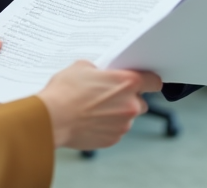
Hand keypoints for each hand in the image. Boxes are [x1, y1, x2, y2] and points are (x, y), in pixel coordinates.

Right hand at [37, 61, 161, 149]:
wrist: (52, 118)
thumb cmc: (66, 91)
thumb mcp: (82, 67)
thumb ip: (100, 70)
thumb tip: (101, 75)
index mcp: (128, 82)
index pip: (154, 81)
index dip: (150, 81)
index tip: (147, 82)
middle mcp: (131, 104)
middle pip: (141, 101)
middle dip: (129, 99)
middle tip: (109, 95)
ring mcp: (123, 125)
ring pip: (127, 118)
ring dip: (117, 114)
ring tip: (94, 109)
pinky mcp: (112, 139)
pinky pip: (115, 131)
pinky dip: (107, 126)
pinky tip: (90, 121)